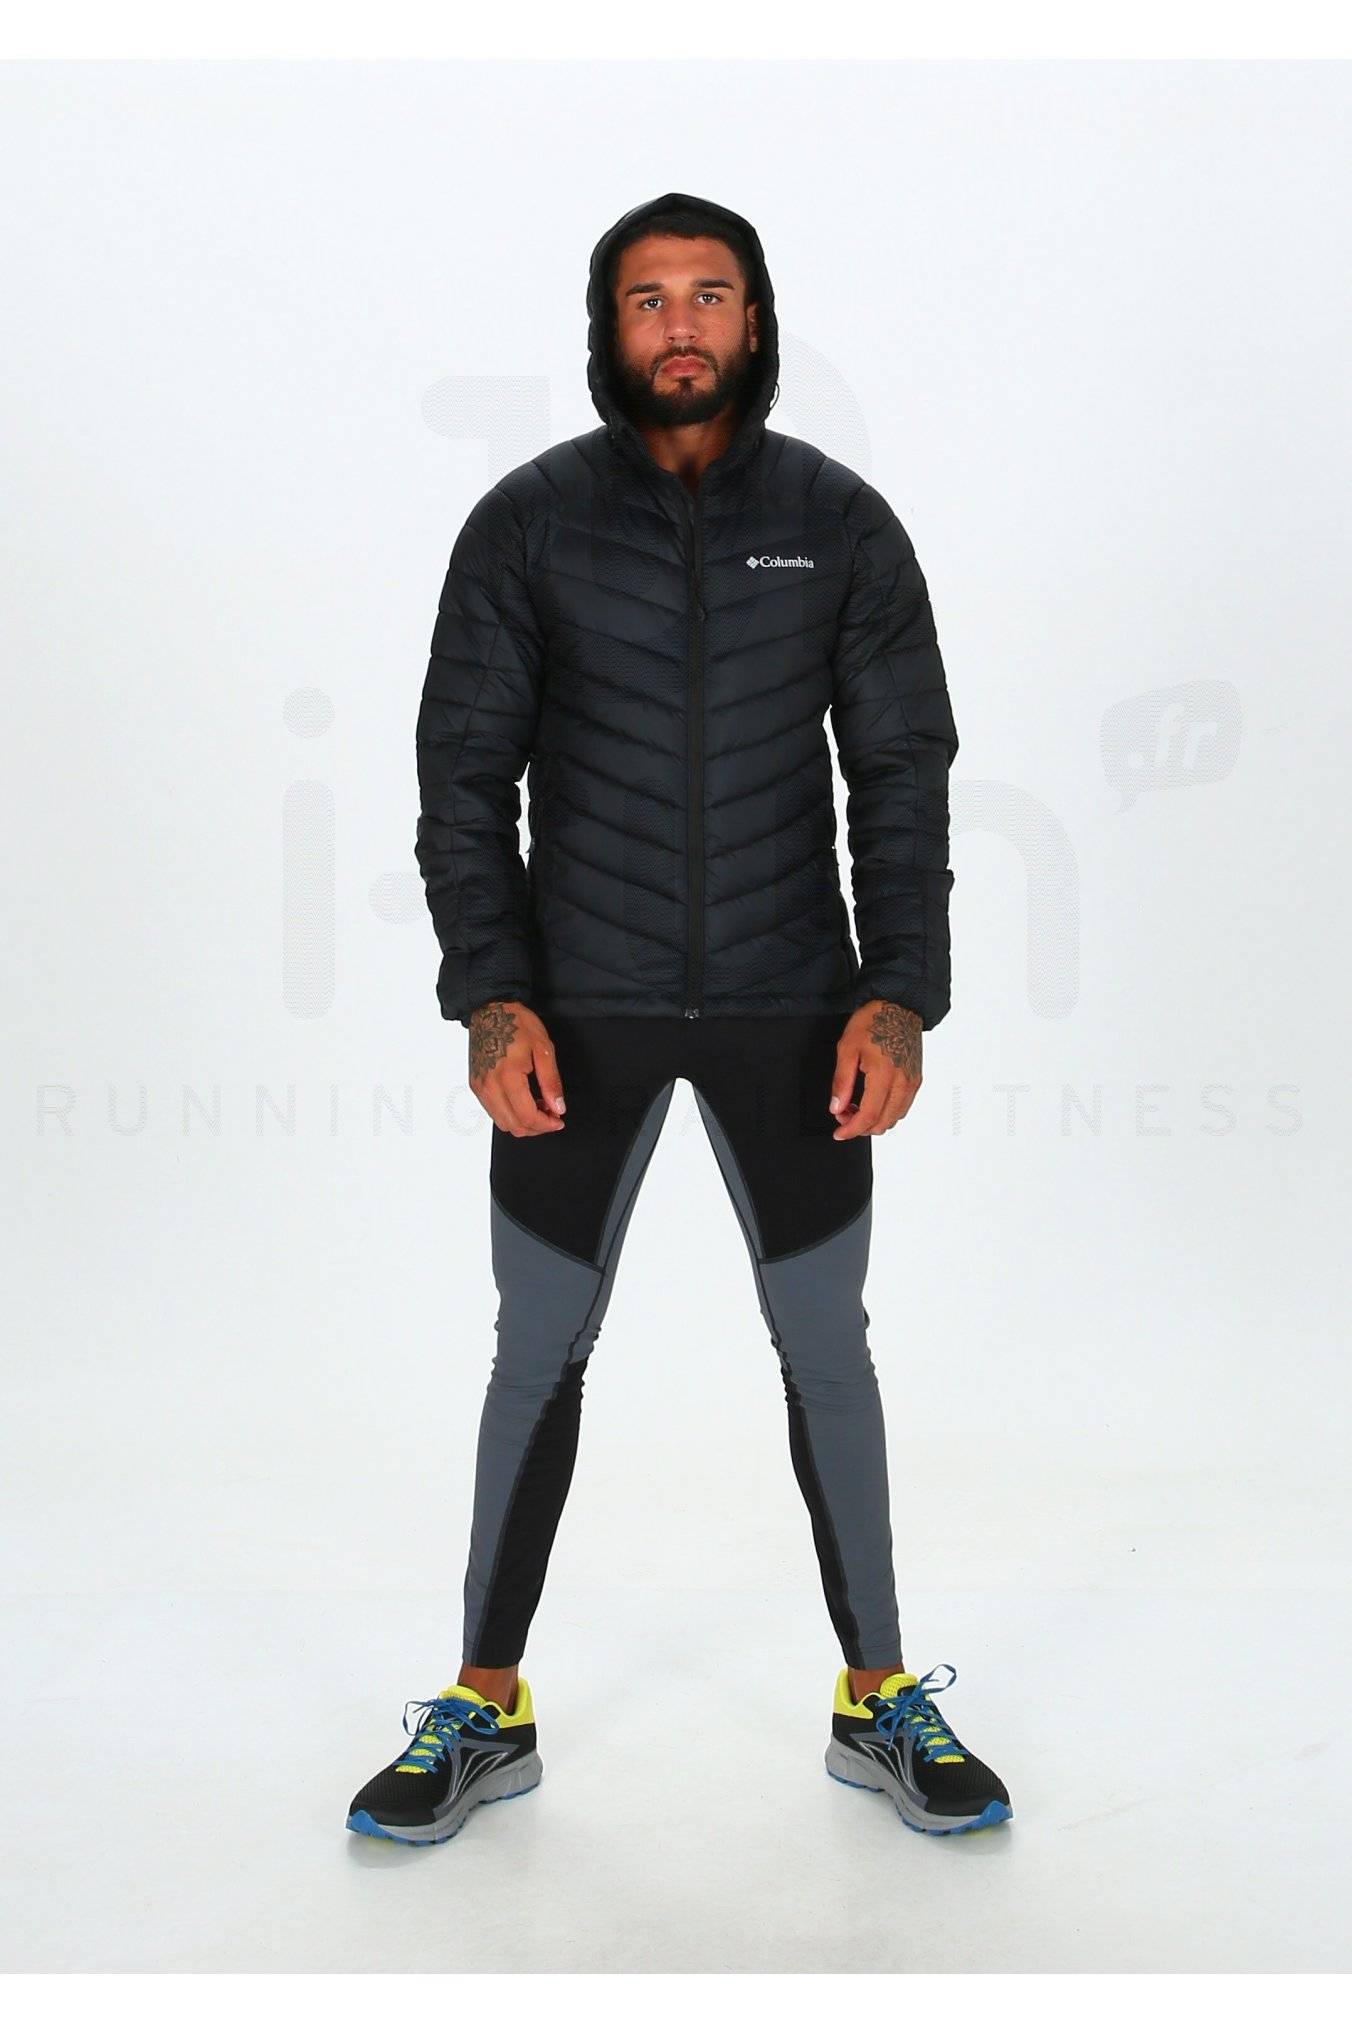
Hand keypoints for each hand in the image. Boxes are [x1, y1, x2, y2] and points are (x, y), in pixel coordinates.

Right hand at [468, 1000, 566, 1135]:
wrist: (491, 1009)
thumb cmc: (517, 1023)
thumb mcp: (544, 1049)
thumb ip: (551, 1082)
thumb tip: (558, 1107)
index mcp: (507, 1076)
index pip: (527, 1117)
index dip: (547, 1124)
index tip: (558, 1120)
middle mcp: (489, 1086)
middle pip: (514, 1126)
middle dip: (536, 1127)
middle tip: (551, 1114)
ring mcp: (480, 1087)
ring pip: (502, 1123)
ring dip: (523, 1122)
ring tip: (538, 1106)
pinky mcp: (476, 1085)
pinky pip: (494, 1112)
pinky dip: (510, 1114)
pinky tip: (523, 1100)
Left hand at [829, 1000, 922, 1138]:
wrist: (899, 1006)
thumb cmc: (874, 1021)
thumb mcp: (847, 1048)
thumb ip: (841, 1082)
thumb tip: (837, 1108)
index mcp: (884, 1074)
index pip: (868, 1116)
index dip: (851, 1130)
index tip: (839, 1133)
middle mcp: (903, 1082)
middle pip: (882, 1123)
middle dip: (860, 1127)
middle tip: (843, 1114)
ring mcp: (912, 1082)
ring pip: (894, 1119)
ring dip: (873, 1121)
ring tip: (855, 1107)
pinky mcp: (916, 1080)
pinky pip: (902, 1108)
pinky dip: (886, 1112)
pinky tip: (872, 1101)